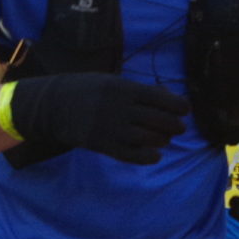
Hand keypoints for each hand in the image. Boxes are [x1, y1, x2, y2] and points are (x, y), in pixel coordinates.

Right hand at [5, 73, 189, 163]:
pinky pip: (133, 155)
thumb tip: (170, 98)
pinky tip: (154, 154)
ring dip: (162, 140)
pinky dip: (149, 157)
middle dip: (174, 125)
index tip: (185, 110)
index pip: (160, 98)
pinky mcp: (103, 145)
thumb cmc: (88, 90)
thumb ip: (139, 90)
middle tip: (178, 127)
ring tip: (164, 138)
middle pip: (159, 120)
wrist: (54, 106)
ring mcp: (111, 128)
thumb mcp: (112, 81)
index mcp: (123, 88)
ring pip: (149, 138)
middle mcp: (119, 108)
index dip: (178, 106)